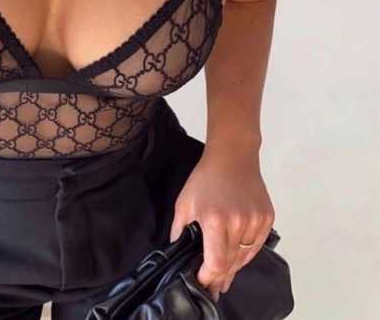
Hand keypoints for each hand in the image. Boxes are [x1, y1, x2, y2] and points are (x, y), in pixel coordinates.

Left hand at [169, 140, 274, 302]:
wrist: (232, 157)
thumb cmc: (205, 178)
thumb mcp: (184, 202)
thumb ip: (179, 230)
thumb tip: (177, 251)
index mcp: (215, 220)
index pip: (216, 263)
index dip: (208, 278)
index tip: (200, 281)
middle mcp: (239, 223)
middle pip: (231, 264)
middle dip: (220, 277)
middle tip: (212, 286)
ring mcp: (256, 220)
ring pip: (245, 257)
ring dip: (234, 267)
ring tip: (224, 276)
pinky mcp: (267, 218)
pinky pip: (256, 245)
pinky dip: (246, 253)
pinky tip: (237, 257)